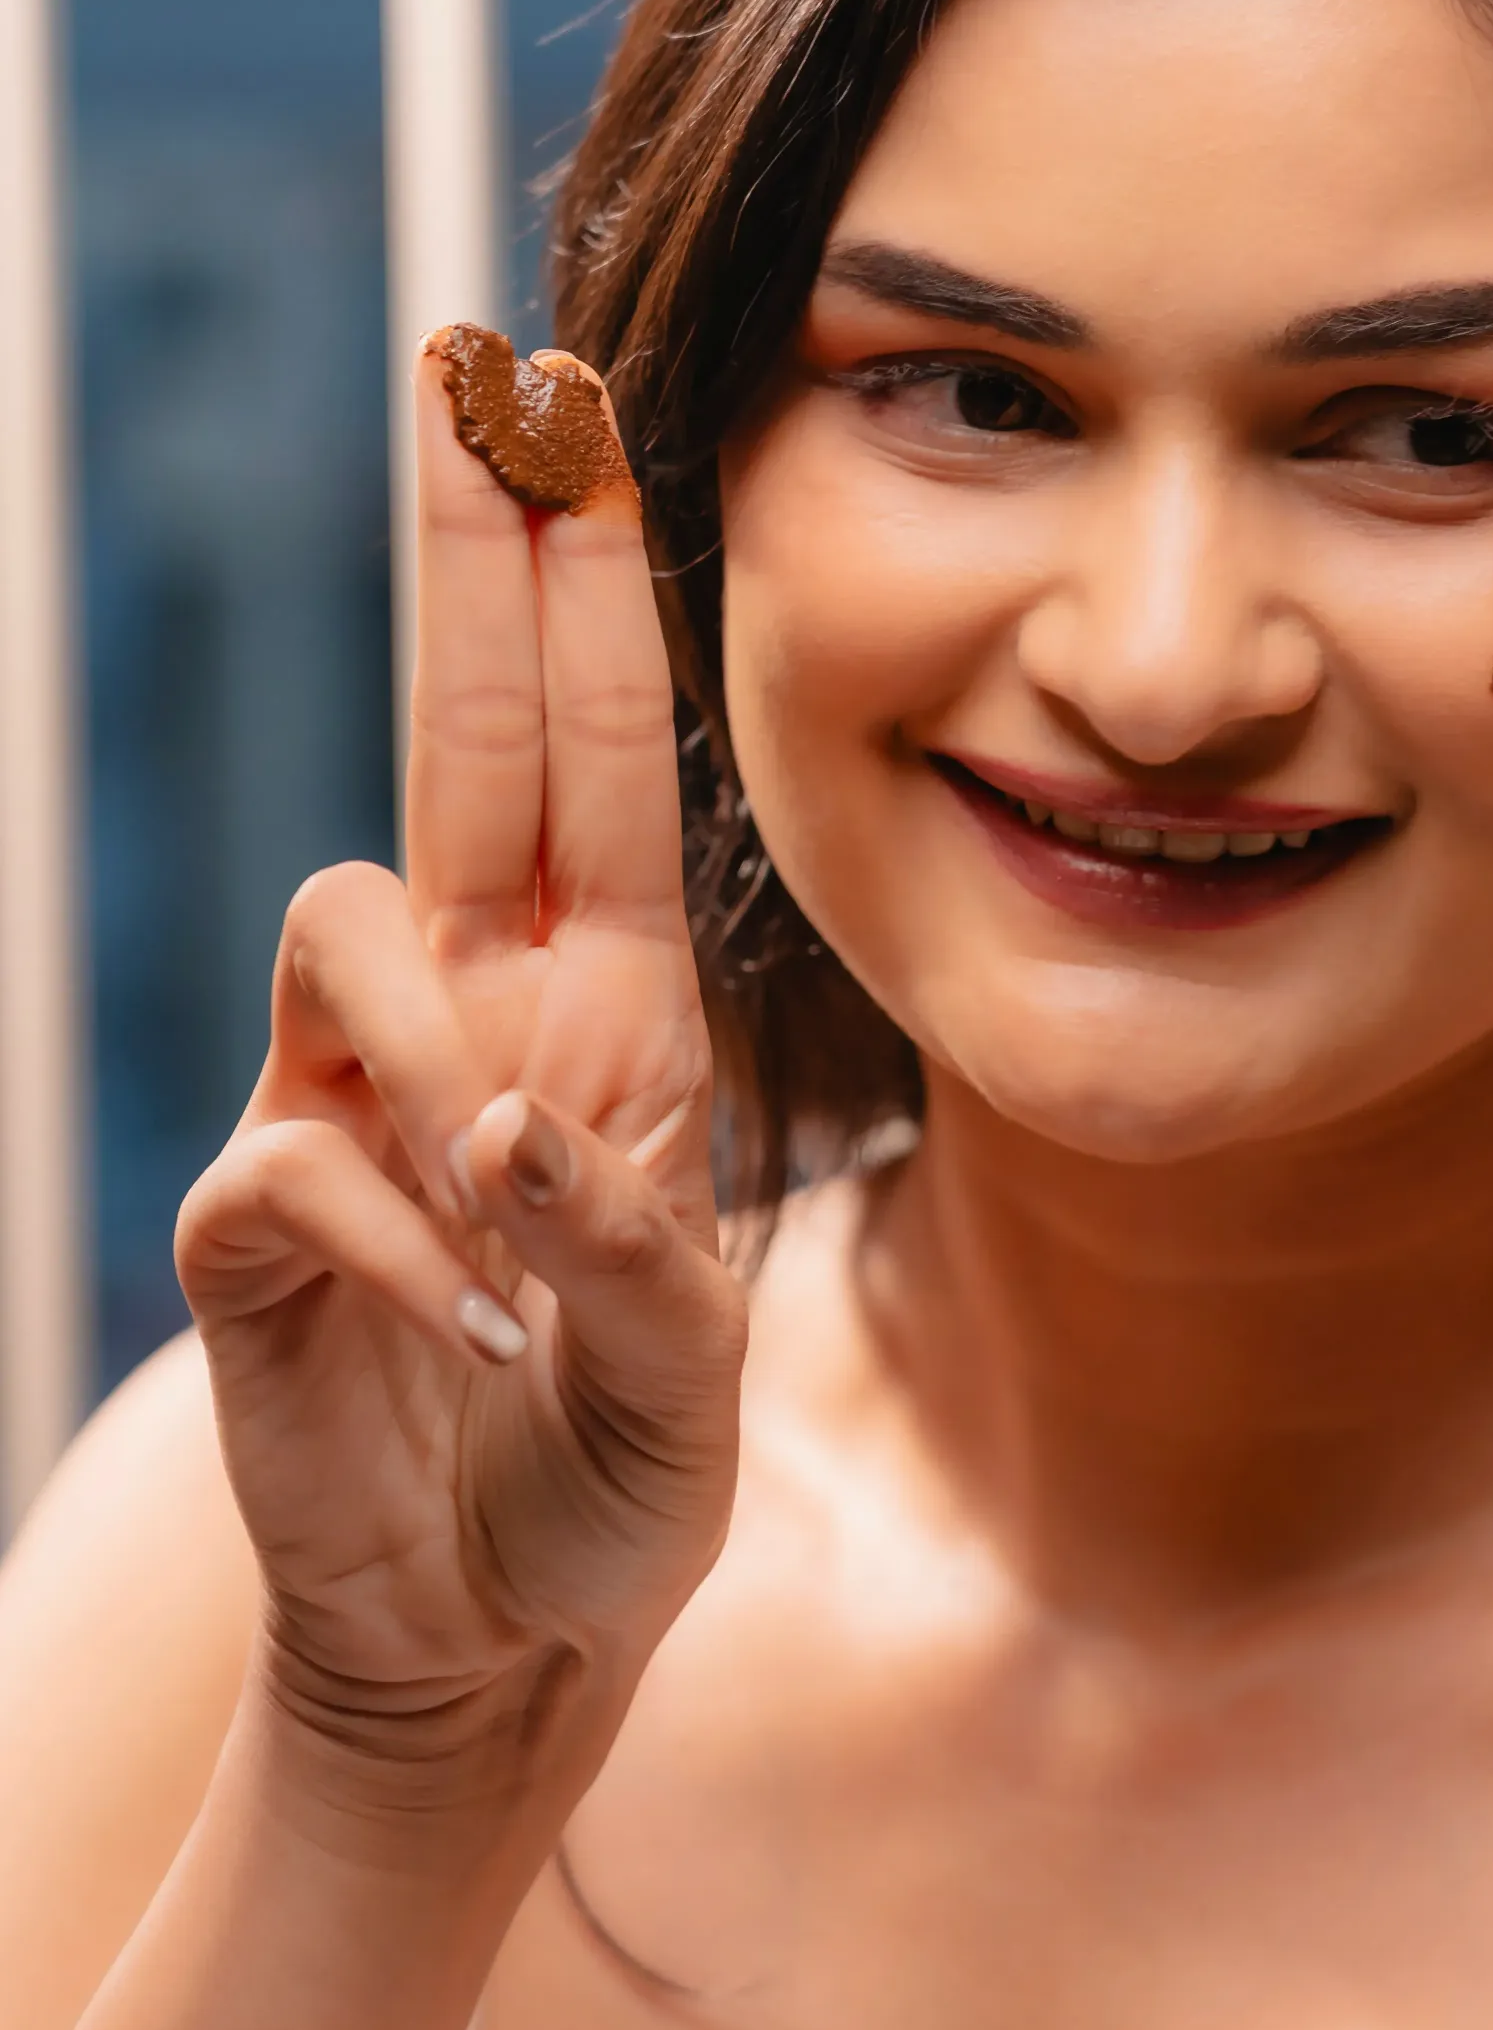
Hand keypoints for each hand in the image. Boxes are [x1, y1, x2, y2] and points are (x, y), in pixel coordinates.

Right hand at [175, 342, 744, 1804]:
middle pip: (466, 738)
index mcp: (613, 1023)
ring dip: (432, 1053)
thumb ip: (636, 1250)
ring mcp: (356, 1100)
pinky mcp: (259, 1210)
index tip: (582, 424)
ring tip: (508, 1237)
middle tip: (474, 386)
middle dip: (474, 565)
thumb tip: (501, 1115)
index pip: (607, 773)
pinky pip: (300, 1150)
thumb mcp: (696, 1377)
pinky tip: (461, 1337)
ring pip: (348, 913)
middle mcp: (481, 1020)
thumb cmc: (618, 1487)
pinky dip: (395, 1243)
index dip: (593, 602)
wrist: (501, 1643)